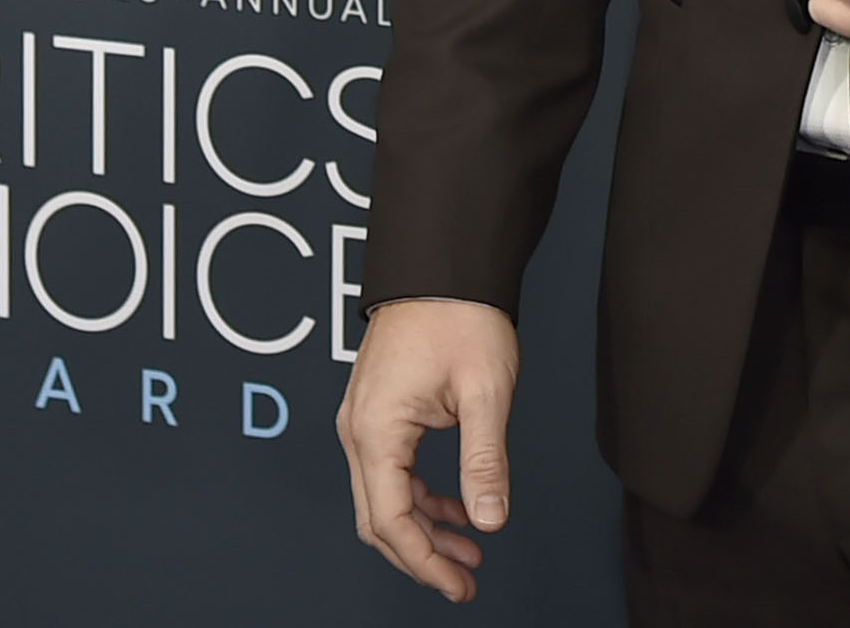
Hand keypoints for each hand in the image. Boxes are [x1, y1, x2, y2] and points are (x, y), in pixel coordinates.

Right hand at [336, 296, 519, 603]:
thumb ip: (485, 460)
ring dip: (423, 528)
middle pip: (378, 518)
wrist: (444, 265)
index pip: (390, 520)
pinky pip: (391, 472)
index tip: (457, 583)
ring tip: (469, 550)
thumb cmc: (460, 314)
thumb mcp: (485, 392)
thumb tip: (490, 518)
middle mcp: (358, 430)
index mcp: (376, 429)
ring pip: (383, 498)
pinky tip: (456, 508)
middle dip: (421, 555)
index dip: (424, 561)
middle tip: (464, 580)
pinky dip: (420, 497)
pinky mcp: (377, 412)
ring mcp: (364, 421)